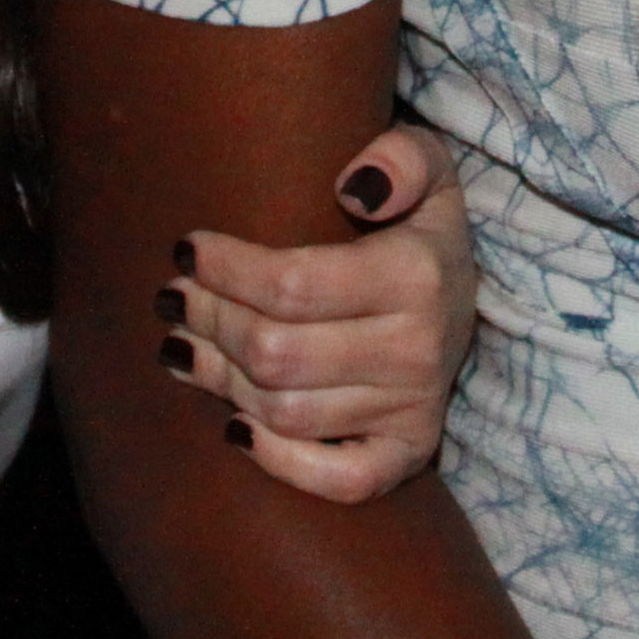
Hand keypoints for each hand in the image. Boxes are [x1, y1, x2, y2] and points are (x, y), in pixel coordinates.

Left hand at [157, 122, 476, 502]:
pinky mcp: (408, 454)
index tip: (185, 250)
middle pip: (277, 352)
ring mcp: (413, 410)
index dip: (225, 270)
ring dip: (219, 379)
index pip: (292, 284)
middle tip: (172, 296)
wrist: (466, 297)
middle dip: (209, 321)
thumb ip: (399, 157)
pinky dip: (281, 463)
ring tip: (181, 344)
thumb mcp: (427, 165)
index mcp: (416, 275)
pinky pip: (342, 481)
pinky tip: (232, 429)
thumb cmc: (418, 224)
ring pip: (288, 412)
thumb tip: (352, 189)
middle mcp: (417, 350)